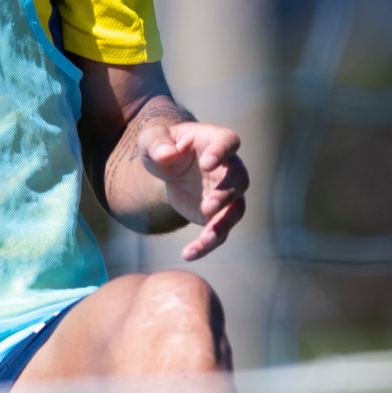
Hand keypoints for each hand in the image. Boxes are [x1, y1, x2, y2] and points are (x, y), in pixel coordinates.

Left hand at [138, 120, 247, 259]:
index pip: (228, 142)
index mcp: (215, 140)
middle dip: (226, 194)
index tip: (207, 163)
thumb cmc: (162, 145)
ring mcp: (226, 192)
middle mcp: (228, 167)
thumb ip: (158, 144)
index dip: (222, 152)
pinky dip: (207, 245)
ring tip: (206, 238)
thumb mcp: (152, 139)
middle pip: (239, 180)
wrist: (166, 165)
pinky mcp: (217, 214)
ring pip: (236, 210)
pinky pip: (219, 232)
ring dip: (224, 224)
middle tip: (208, 207)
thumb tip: (166, 155)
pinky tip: (188, 253)